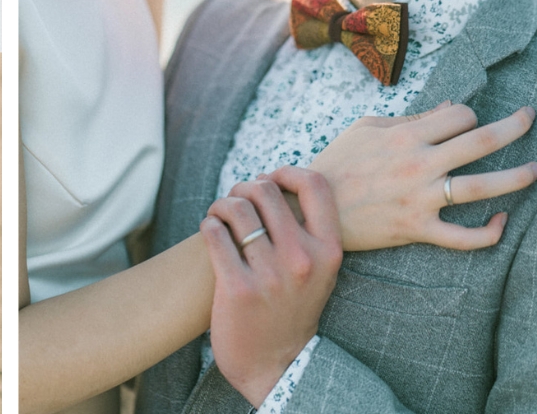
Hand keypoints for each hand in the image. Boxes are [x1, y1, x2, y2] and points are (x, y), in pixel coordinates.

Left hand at [200, 169, 341, 406]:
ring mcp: (271, 274)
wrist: (276, 366)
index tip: (269, 178)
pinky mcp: (238, 287)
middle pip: (266, 189)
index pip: (314, 185)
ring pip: (236, 207)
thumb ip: (307, 230)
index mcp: (328, 251)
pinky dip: (207, 225)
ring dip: (221, 204)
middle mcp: (303, 259)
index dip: (286, 170)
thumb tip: (273, 179)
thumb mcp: (317, 270)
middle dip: (244, 187)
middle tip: (235, 201)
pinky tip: (210, 233)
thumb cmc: (291, 308)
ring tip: (219, 216)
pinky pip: (214, 232)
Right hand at [309, 103, 536, 250]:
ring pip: (482, 187)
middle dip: (515, 126)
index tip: (466, 121)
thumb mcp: (366, 129)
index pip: (459, 115)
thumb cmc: (337, 162)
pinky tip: (501, 221)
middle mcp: (418, 164)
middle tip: (531, 119)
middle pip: (482, 141)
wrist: (307, 206)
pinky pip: (463, 236)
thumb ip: (410, 119)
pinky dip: (488, 232)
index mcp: (405, 135)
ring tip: (535, 170)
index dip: (469, 115)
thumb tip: (450, 108)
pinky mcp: (417, 229)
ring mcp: (420, 199)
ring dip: (517, 177)